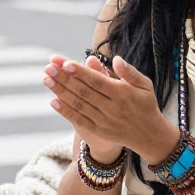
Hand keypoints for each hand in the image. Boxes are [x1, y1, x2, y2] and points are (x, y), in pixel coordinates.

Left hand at [43, 54, 179, 162]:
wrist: (149, 135)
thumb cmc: (145, 105)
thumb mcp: (144, 85)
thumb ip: (129, 72)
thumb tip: (115, 59)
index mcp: (122, 93)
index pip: (97, 80)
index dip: (80, 72)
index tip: (65, 63)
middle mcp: (112, 107)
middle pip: (83, 91)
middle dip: (64, 78)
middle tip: (48, 67)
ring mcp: (103, 120)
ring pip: (78, 104)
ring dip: (61, 92)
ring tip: (46, 79)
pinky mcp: (98, 131)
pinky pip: (79, 120)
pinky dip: (65, 111)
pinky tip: (53, 101)